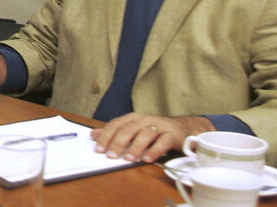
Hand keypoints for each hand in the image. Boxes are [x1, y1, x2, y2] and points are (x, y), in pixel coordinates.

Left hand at [90, 112, 213, 162]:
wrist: (182, 128)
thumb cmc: (155, 130)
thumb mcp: (134, 129)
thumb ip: (115, 132)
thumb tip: (94, 135)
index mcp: (134, 117)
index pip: (116, 124)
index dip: (106, 136)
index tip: (99, 149)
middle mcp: (145, 119)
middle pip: (129, 129)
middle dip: (118, 142)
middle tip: (111, 156)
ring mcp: (160, 126)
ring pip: (145, 134)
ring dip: (136, 147)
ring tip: (129, 159)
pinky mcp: (172, 134)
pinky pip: (163, 142)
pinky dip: (155, 150)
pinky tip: (148, 159)